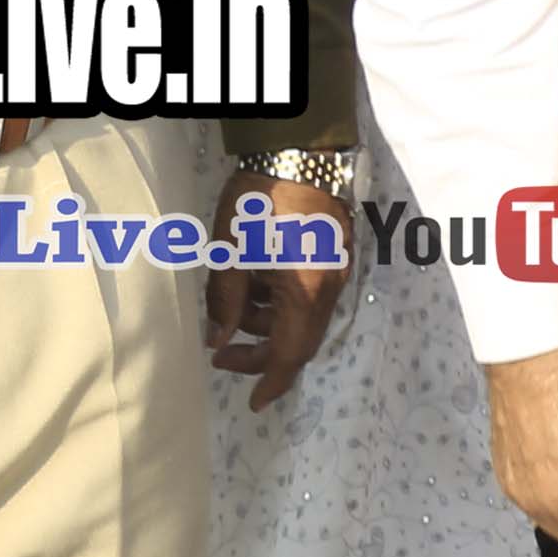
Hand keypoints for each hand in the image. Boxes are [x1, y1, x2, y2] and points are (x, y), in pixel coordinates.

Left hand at [206, 165, 350, 405]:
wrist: (296, 154)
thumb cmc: (257, 203)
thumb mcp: (230, 253)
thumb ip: (227, 301)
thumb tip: (220, 339)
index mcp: (305, 290)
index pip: (291, 353)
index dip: (271, 381)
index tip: (253, 402)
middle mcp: (330, 286)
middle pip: (301, 340)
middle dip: (263, 354)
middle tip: (222, 352)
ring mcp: (336, 270)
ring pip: (305, 317)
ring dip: (270, 325)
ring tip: (234, 309)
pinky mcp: (334, 255)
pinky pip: (310, 295)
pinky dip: (283, 303)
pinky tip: (256, 286)